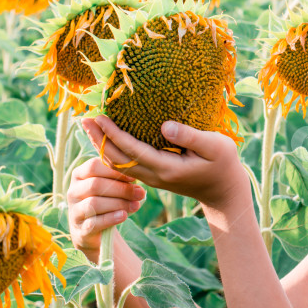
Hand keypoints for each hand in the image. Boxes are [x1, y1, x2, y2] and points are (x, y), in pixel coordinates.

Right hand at [67, 157, 145, 262]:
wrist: (93, 228)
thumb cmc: (106, 200)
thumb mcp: (112, 187)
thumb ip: (122, 182)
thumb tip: (138, 187)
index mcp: (79, 175)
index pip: (93, 166)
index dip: (114, 171)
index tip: (133, 177)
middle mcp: (73, 191)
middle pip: (95, 185)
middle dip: (121, 189)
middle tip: (140, 193)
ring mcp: (74, 211)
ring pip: (93, 203)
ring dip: (119, 204)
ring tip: (136, 205)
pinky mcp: (80, 229)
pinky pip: (94, 222)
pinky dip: (111, 218)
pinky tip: (124, 216)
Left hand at [81, 115, 251, 209]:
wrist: (223, 191)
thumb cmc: (224, 164)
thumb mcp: (216, 146)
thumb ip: (190, 136)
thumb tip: (164, 125)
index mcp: (167, 168)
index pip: (132, 150)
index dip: (113, 133)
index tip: (99, 116)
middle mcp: (154, 175)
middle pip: (117, 159)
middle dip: (99, 139)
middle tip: (83, 118)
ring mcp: (152, 178)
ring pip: (118, 164)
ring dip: (102, 145)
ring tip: (90, 126)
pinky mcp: (153, 175)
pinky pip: (125, 164)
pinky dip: (112, 151)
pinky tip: (108, 138)